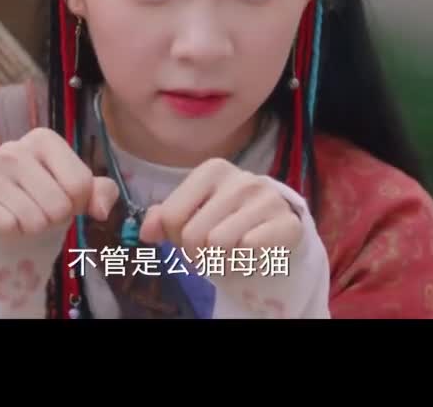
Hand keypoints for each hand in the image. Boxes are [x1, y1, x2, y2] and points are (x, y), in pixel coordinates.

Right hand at [0, 127, 118, 235]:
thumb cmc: (40, 190)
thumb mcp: (75, 187)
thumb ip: (101, 192)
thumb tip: (101, 211)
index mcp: (43, 139)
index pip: (80, 185)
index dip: (78, 204)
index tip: (64, 201)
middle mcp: (13, 148)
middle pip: (58, 206)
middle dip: (54, 219)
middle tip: (40, 211)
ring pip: (32, 220)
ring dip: (32, 228)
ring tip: (22, 215)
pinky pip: (5, 226)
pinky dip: (10, 233)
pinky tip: (2, 220)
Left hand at [138, 159, 301, 257]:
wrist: (276, 225)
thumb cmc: (227, 218)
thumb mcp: (194, 212)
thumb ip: (165, 218)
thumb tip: (146, 233)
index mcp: (212, 170)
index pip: (171, 216)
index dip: (175, 238)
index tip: (190, 239)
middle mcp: (240, 178)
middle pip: (193, 236)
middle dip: (196, 255)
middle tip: (210, 253)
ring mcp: (266, 198)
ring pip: (219, 245)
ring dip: (219, 262)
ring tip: (228, 256)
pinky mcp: (286, 222)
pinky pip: (248, 250)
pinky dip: (244, 262)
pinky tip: (250, 255)